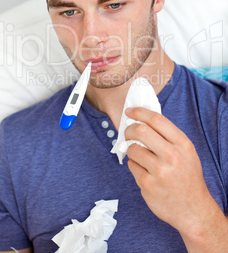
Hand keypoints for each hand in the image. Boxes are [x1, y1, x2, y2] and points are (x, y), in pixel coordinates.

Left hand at [124, 107, 218, 236]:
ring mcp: (158, 171)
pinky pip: (132, 166)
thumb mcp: (186, 152)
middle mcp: (171, 156)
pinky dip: (134, 166)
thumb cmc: (187, 177)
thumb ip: (168, 136)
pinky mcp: (147, 185)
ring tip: (140, 157)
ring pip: (132, 149)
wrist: (193, 210)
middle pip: (140, 131)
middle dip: (129, 130)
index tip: (130, 111)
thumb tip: (143, 120)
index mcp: (182, 144)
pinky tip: (145, 172)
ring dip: (131, 150)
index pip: (156, 119)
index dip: (140, 112)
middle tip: (127, 133)